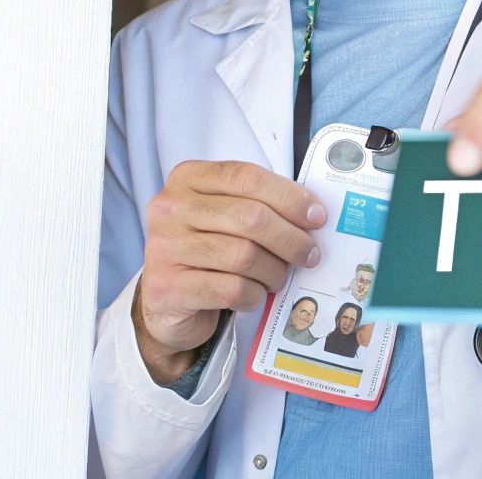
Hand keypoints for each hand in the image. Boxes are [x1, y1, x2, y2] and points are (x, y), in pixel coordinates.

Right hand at [132, 160, 325, 382]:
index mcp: (187, 179)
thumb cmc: (207, 253)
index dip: (289, 196)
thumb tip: (312, 214)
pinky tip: (254, 294)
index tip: (316, 216)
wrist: (168, 303)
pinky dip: (254, 295)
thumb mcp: (226, 217)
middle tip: (310, 254)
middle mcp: (170, 208)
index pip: (246, 177)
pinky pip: (231, 289)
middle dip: (290, 238)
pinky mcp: (168, 287)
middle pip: (250, 217)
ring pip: (244, 255)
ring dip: (274, 270)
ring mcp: (164, 247)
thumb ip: (260, 205)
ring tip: (278, 277)